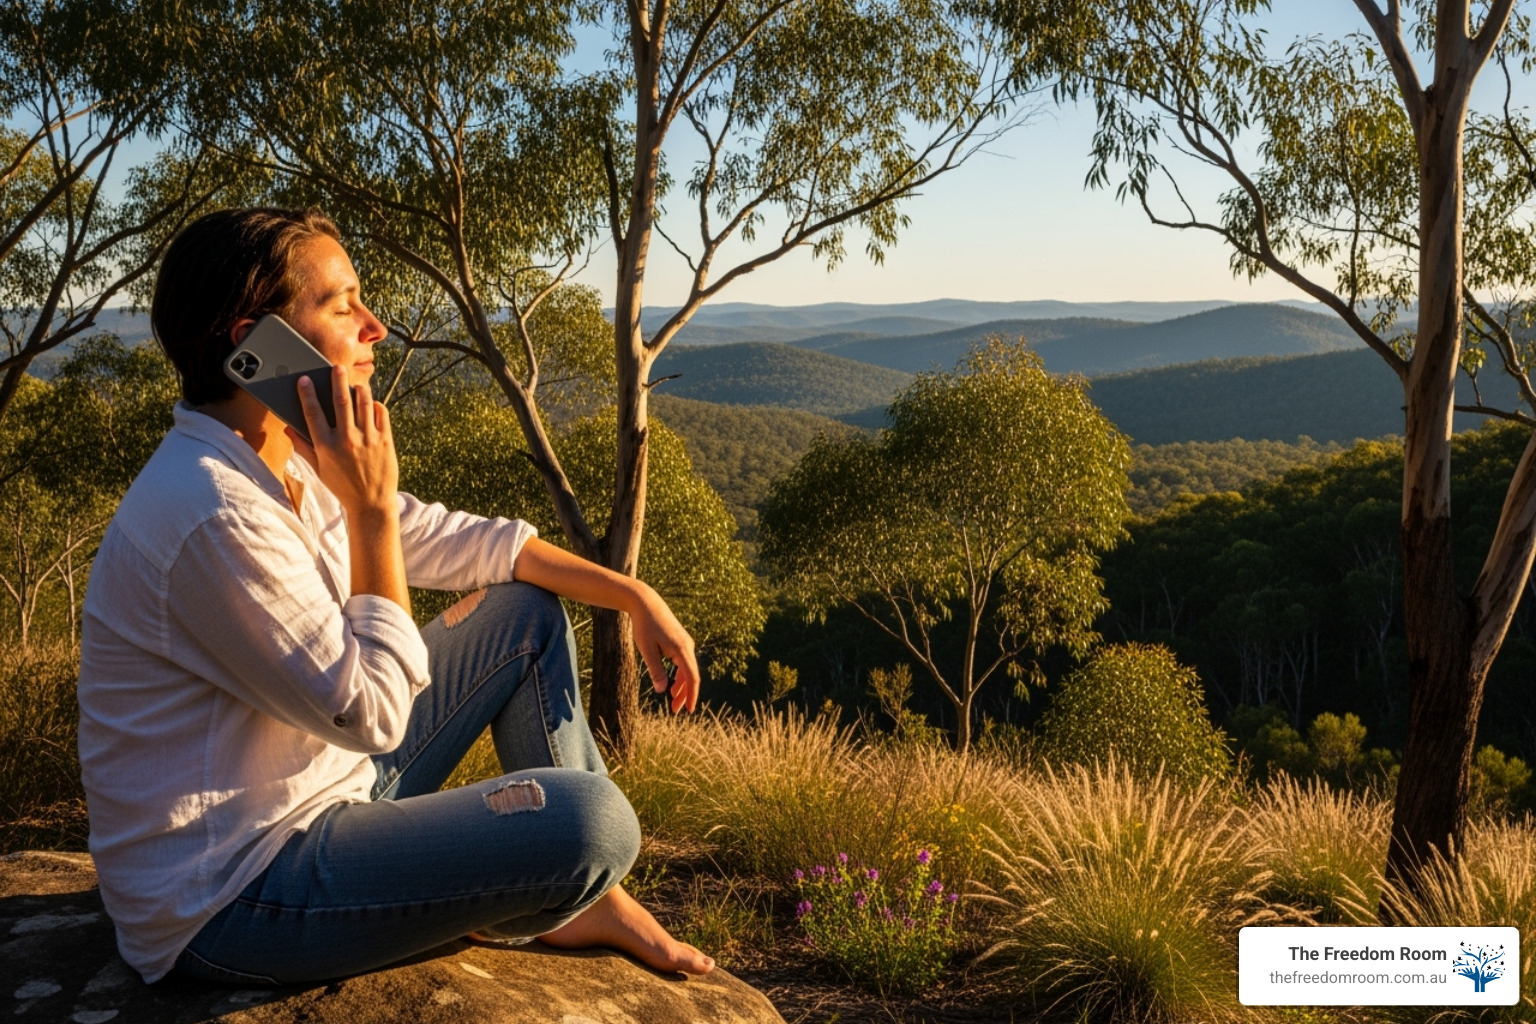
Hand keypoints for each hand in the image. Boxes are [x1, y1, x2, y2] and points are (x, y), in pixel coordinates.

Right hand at [286, 365, 397, 516]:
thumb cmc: (342, 486)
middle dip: (338, 381)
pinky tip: (371, 404)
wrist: (371, 503)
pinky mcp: (386, 440)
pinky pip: (382, 413)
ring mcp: (368, 439)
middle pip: (341, 401)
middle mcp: (347, 440)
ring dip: (359, 390)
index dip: (307, 394)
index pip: (313, 413)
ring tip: (355, 385)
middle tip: (337, 368)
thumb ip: (303, 447)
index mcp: (326, 447)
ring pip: (364, 403)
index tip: (304, 379)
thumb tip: (288, 428)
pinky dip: (376, 405)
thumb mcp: (319, 469)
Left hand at [630, 585, 699, 713]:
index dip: (692, 696)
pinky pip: (684, 663)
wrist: (647, 603)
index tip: (690, 711)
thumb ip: (656, 670)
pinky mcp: (680, 642)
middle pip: (691, 676)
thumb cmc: (645, 625)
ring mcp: (685, 644)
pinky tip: (673, 684)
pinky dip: (679, 676)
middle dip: (685, 695)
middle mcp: (688, 647)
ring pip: (688, 670)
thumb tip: (663, 690)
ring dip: (682, 686)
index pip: (692, 678)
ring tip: (673, 701)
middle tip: (675, 711)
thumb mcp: (647, 650)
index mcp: (682, 650)